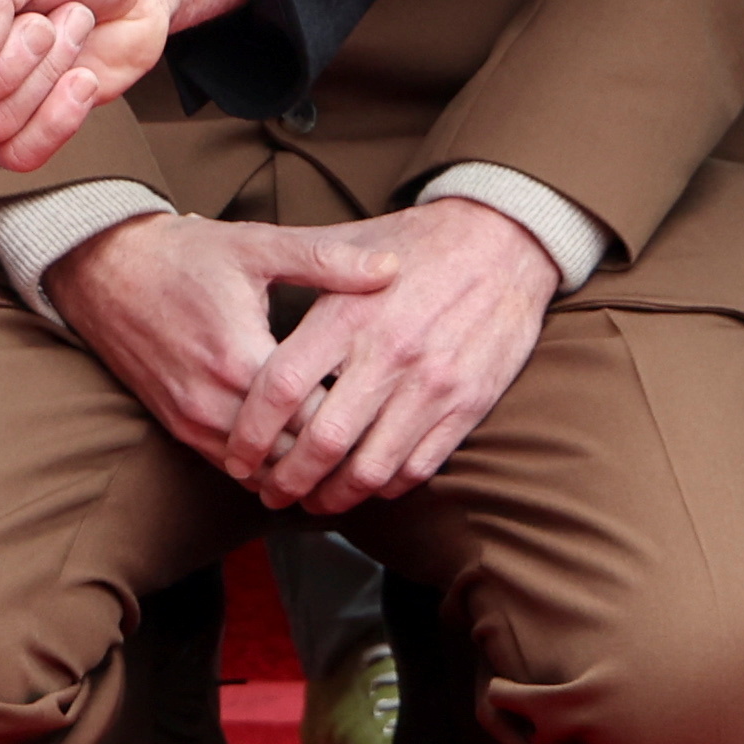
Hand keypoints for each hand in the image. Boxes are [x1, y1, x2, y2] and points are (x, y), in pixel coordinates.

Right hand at [39, 208, 403, 470]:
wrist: (103, 270)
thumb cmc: (183, 255)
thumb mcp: (257, 246)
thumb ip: (326, 261)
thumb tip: (391, 270)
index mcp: (241, 358)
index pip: (318, 416)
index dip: (361, 420)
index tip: (394, 409)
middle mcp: (214, 401)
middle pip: (294, 455)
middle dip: (340, 454)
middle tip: (386, 444)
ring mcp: (192, 420)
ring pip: (264, 472)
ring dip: (304, 469)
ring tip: (351, 460)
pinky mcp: (178, 426)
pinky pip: (232, 468)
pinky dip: (269, 468)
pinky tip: (300, 457)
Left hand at [215, 196, 558, 508]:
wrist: (506, 242)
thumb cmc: (417, 245)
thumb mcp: (351, 248)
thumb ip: (300, 289)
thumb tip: (252, 317)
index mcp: (349, 314)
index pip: (281, 387)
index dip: (252, 432)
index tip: (236, 455)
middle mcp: (389, 354)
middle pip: (323, 440)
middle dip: (286, 480)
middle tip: (269, 492)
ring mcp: (432, 384)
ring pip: (371, 467)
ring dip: (334, 496)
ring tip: (313, 501)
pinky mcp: (468, 404)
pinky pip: (419, 466)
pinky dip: (386, 486)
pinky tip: (365, 486)